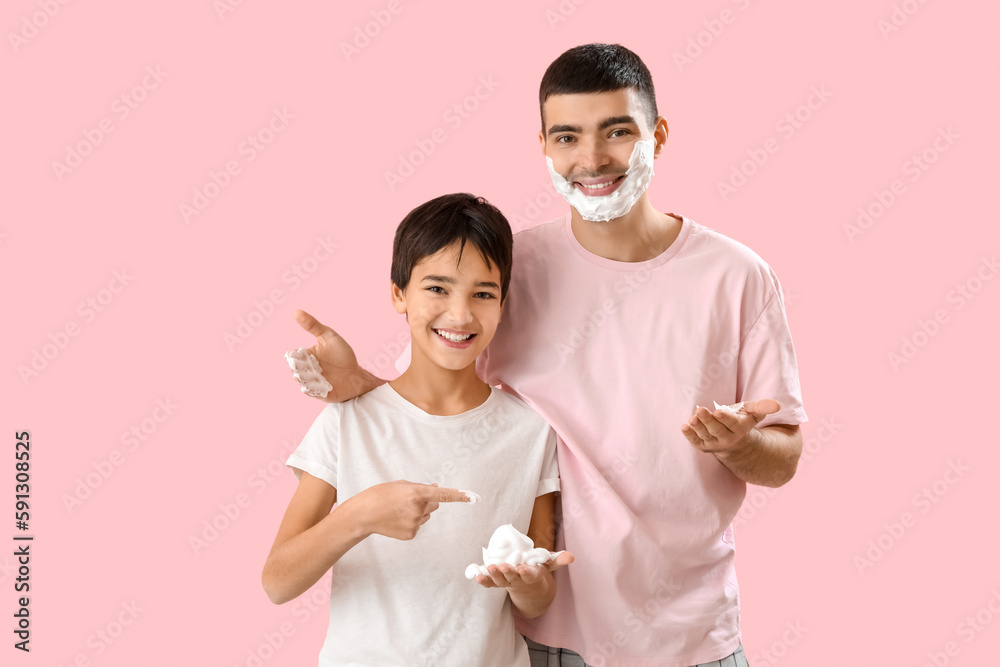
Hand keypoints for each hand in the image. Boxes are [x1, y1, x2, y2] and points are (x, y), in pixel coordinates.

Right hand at [290, 309, 370, 402]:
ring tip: (310, 376)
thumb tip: (296, 312)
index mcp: (306, 357)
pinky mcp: (320, 394)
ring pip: (302, 382)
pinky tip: (314, 385)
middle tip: (305, 366)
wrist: (357, 373)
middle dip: (299, 369)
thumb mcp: (328, 336)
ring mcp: (312, 383)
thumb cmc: (342, 354)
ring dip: (305, 379)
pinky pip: (312, 393)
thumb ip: (313, 325)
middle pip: (296, 370)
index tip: (301, 355)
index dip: (295, 357)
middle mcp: (306, 370)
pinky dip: (312, 389)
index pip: (294, 357)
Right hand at [351, 481, 471, 540]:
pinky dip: (411, 522)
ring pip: (426, 515)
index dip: (460, 496)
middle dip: (427, 501)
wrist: (363, 515)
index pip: (443, 494)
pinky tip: (397, 520)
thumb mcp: (401, 485)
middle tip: (407, 500)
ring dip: (418, 511)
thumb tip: (437, 489)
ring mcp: (415, 524)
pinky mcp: (411, 534)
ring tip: (399, 510)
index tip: (474, 497)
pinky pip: (419, 525)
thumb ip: (421, 487)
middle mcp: (418, 509)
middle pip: (434, 504)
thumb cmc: (381, 495)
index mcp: (416, 494)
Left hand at [474, 551, 574, 590]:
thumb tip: (571, 557)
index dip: (526, 572)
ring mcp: (507, 582)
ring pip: (499, 581)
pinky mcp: (497, 582)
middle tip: (502, 566)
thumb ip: (558, 560)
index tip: (522, 569)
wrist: (528, 588)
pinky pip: (489, 583)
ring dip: (493, 575)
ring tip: (489, 568)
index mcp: (531, 576)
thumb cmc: (538, 570)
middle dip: (507, 573)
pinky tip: (476, 575)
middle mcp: (518, 580)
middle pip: (512, 578)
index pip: (529, 575)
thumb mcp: (549, 565)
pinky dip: (483, 580)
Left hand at [680, 399, 780, 454]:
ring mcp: (714, 443)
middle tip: (700, 410)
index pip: (732, 424)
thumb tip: (777, 405)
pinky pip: (696, 442)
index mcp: (739, 429)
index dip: (725, 418)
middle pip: (716, 430)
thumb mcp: (753, 413)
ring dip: (697, 428)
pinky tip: (684, 427)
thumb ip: (763, 407)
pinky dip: (689, 436)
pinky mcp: (703, 446)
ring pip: (705, 436)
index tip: (719, 411)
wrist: (736, 443)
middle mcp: (727, 438)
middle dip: (708, 420)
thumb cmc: (743, 421)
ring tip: (692, 418)